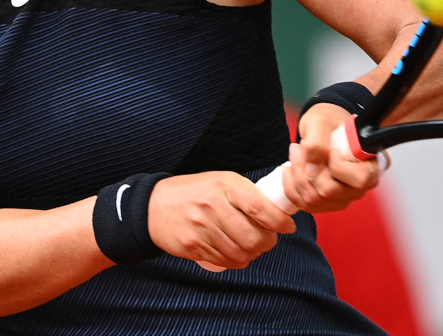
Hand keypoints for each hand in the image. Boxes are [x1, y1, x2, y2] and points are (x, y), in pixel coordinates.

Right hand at [147, 172, 295, 271]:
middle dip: (268, 243)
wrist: (155, 205)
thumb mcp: (221, 181)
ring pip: (241, 253)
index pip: (260, 207)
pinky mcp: (194, 246)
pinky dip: (237, 261)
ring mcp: (202, 228)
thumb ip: (246, 194)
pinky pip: (225, 261)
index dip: (279, 221)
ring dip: (254, 254)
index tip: (288, 227)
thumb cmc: (195, 191)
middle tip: (269, 240)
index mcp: (225, 185)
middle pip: (253, 237)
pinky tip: (238, 253)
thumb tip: (277, 212)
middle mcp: (214, 206)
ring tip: (254, 247)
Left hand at [282, 103, 380, 212]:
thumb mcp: (321, 123)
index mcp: (371, 166)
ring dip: (296, 177)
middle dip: (307, 170)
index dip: (339, 167)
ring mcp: (343, 197)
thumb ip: (317, 143)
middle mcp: (360, 187)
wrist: (323, 128)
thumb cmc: (328, 122)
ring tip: (294, 154)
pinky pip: (306, 205)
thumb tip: (311, 170)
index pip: (359, 179)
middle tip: (298, 148)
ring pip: (314, 200)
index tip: (330, 150)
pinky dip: (291, 188)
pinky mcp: (327, 203)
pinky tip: (288, 170)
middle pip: (330, 192)